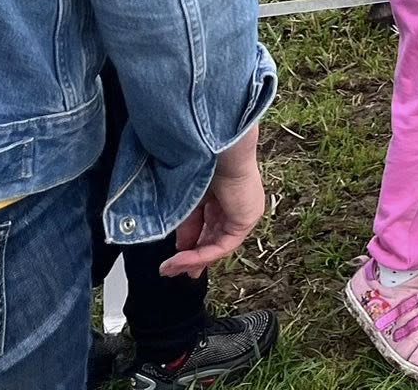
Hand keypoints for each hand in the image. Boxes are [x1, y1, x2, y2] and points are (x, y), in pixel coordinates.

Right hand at [160, 128, 263, 276]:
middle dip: (190, 258)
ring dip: (192, 260)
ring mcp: (244, 211)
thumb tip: (180, 248)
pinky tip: (183, 260)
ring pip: (217, 245)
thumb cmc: (200, 161)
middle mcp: (235, 204)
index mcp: (222, 194)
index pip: (207, 226)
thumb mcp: (187, 200)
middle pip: (213, 238)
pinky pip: (224, 245)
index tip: (171, 260)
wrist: (215, 146)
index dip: (189, 244)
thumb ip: (186, 224)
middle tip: (170, 270)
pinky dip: (202, 255)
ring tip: (171, 268)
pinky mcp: (247, 218)